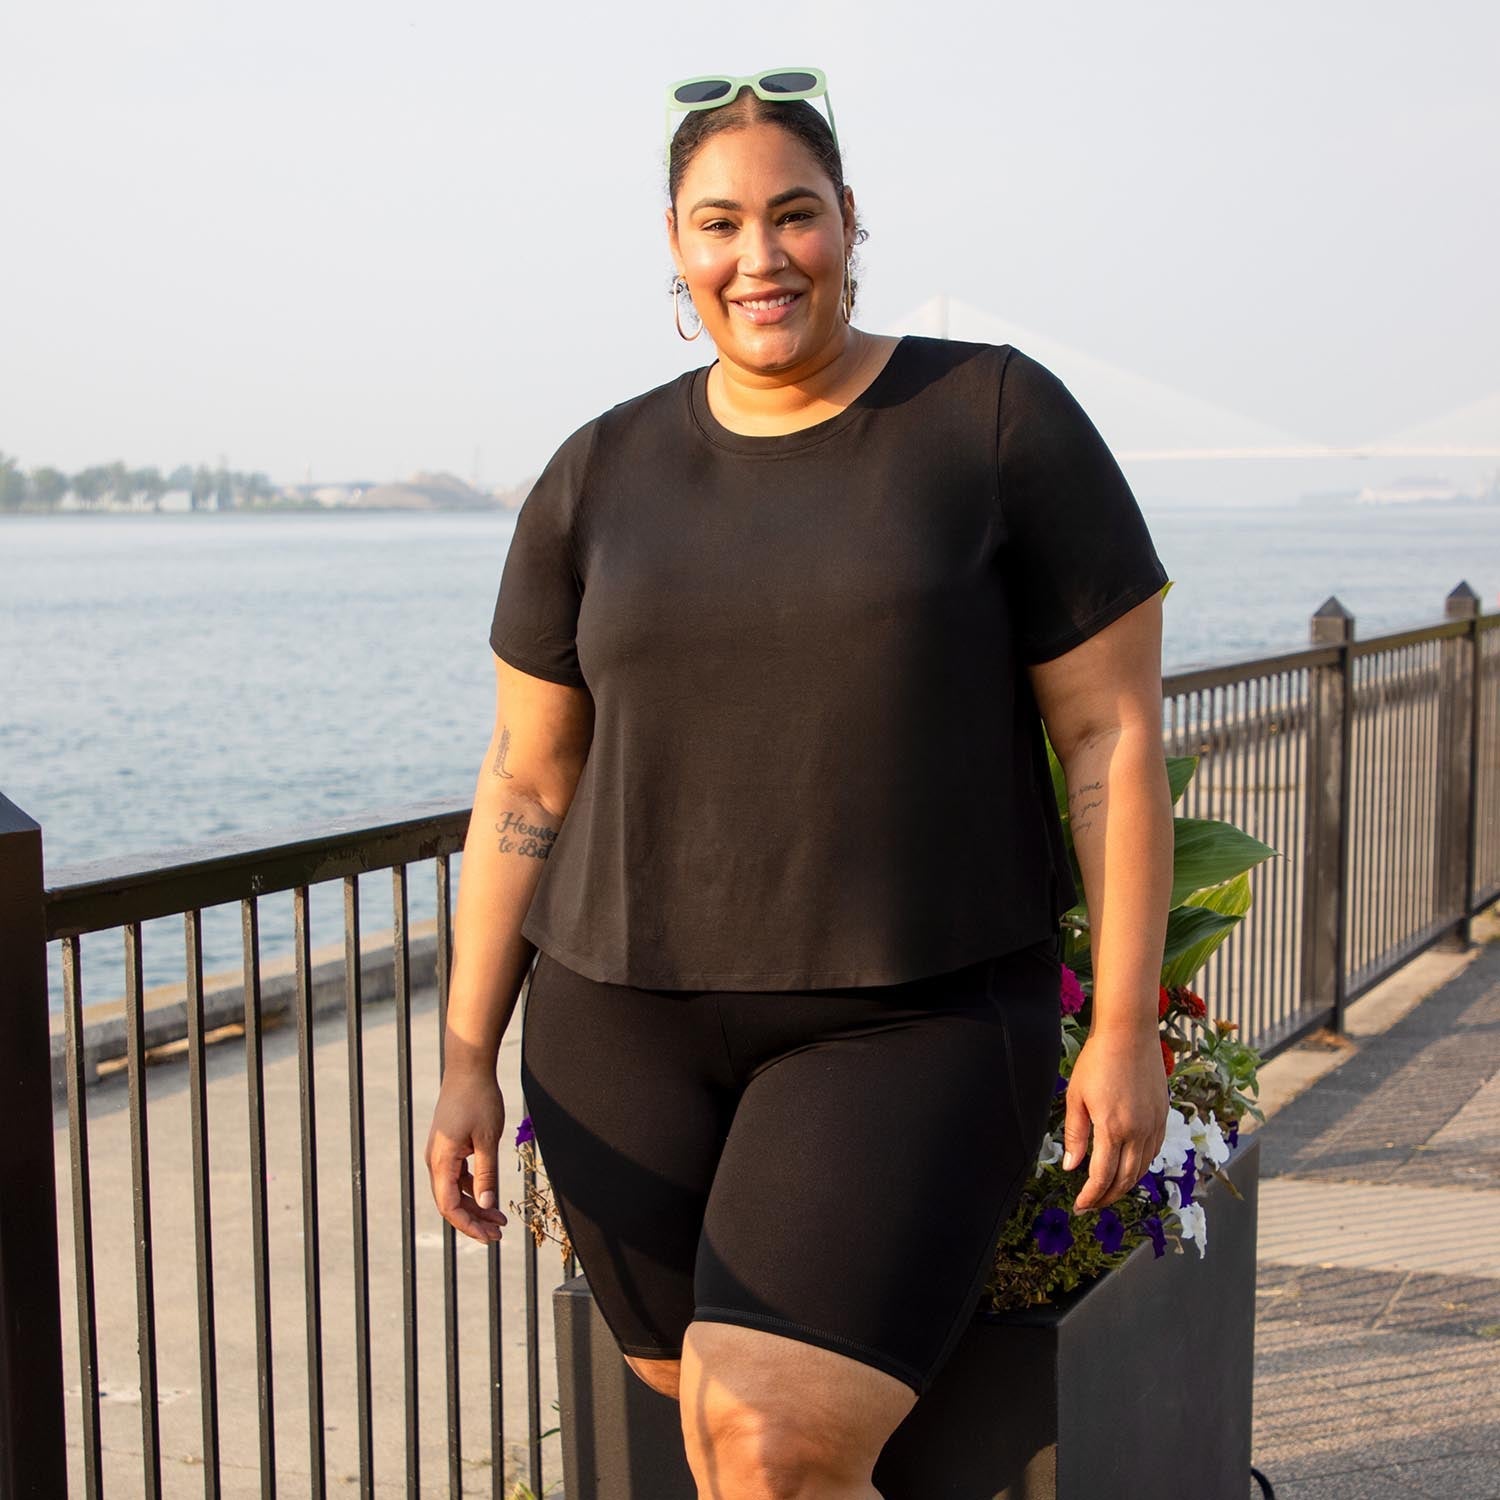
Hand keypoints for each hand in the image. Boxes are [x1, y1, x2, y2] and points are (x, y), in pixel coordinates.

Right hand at [425, 1066, 509, 1243]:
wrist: (468, 1069)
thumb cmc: (479, 1099)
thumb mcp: (488, 1138)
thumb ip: (486, 1174)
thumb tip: (486, 1204)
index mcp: (441, 1160)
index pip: (449, 1206)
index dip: (469, 1225)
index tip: (490, 1236)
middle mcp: (435, 1160)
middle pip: (450, 1202)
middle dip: (474, 1220)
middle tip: (499, 1233)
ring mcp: (440, 1154)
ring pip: (453, 1190)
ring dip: (474, 1205)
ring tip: (498, 1218)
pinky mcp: (447, 1147)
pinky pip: (456, 1176)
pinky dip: (472, 1188)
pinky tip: (488, 1195)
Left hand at [1062, 1029, 1169, 1213]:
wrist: (1129, 1033)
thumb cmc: (1097, 1061)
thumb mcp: (1076, 1097)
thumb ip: (1075, 1135)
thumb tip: (1072, 1167)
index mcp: (1113, 1128)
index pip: (1103, 1176)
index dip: (1091, 1195)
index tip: (1080, 1205)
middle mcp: (1139, 1131)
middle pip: (1126, 1179)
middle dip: (1108, 1197)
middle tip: (1092, 1205)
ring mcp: (1155, 1124)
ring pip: (1143, 1168)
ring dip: (1125, 1185)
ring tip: (1108, 1191)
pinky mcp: (1163, 1115)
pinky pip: (1154, 1151)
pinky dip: (1141, 1166)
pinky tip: (1128, 1167)